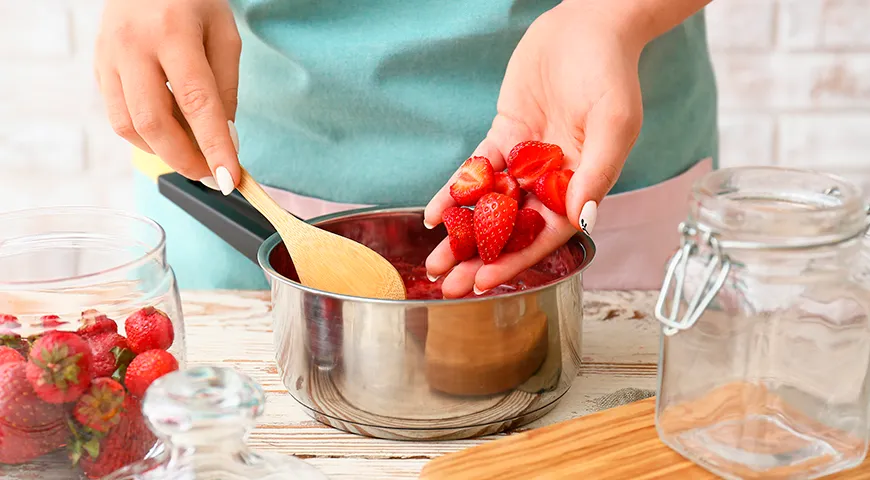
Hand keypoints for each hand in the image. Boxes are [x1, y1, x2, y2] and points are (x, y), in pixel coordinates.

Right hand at [95, 0, 240, 193]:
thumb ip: (225, 88)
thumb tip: (223, 140)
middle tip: (211, 173)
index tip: (228, 178)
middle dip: (185, 159)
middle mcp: (132, 45)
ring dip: (163, 151)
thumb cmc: (193, 2)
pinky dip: (146, 135)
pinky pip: (118, 116)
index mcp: (172, 32)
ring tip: (192, 152)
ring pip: (128, 126)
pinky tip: (169, 131)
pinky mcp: (98, 67)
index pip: (196, 102)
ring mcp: (108, 57)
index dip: (213, 146)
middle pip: (152, 122)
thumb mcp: (224, 35)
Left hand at [423, 2, 646, 297]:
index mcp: (583, 185)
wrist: (588, 26)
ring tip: (435, 262)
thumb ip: (598, 173)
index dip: (517, 261)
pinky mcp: (504, 136)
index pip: (547, 235)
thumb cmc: (611, 74)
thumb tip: (583, 220)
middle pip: (513, 229)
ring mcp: (526, 160)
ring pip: (489, 206)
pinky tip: (434, 215)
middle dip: (480, 259)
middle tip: (448, 285)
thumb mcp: (614, 123)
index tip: (486, 283)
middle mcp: (553, 179)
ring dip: (463, 235)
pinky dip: (455, 192)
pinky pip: (476, 171)